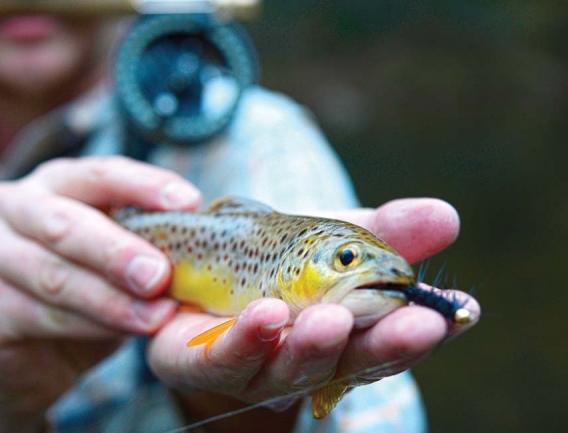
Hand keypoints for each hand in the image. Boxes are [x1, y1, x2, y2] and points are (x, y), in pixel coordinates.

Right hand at [0, 156, 200, 431]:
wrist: (32, 346)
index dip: (145, 186)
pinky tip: (123, 332)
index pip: (102, 174)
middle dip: (117, 250)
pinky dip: (88, 324)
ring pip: (54, 275)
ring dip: (110, 299)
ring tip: (157, 316)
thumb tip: (205, 238)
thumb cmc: (87, 284)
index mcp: (60, 185)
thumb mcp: (116, 254)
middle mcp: (19, 208)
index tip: (189, 202)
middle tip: (160, 275)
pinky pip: (39, 314)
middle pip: (66, 224)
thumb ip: (145, 241)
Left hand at [147, 198, 479, 430]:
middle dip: (382, 345)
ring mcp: (257, 366)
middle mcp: (307, 358)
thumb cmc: (273, 263)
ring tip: (330, 318)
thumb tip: (447, 216)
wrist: (197, 271)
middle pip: (349, 360)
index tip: (460, 313)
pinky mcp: (206, 362)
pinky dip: (249, 338)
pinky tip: (266, 314)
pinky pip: (227, 357)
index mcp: (342, 333)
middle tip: (417, 324)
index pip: (387, 338)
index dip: (421, 328)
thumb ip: (382, 231)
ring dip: (314, 345)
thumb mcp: (328, 238)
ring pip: (290, 366)